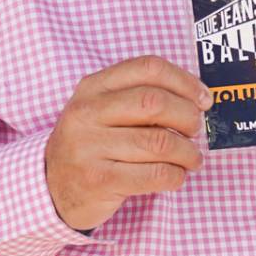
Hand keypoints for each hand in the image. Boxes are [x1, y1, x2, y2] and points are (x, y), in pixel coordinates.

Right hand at [44, 56, 209, 231]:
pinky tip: (175, 175)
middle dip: (188, 117)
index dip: (185, 82)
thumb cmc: (93, 144)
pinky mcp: (98, 180)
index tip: (204, 100)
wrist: (51, 187)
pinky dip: (176, 176)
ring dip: (188, 152)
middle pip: (155, 102)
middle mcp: (86, 112)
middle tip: (196, 131)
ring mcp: (89, 147)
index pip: (148, 68)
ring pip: (159, 142)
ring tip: (192, 158)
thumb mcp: (103, 111)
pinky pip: (154, 175)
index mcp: (93, 87)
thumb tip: (199, 101)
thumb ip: (141, 98)